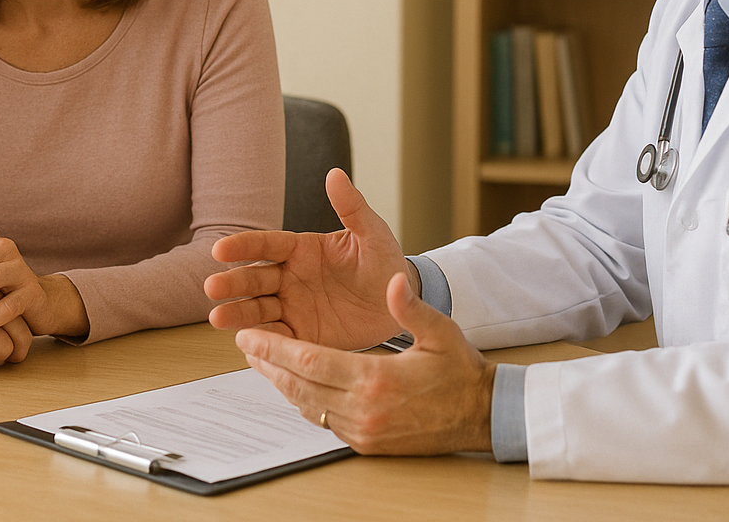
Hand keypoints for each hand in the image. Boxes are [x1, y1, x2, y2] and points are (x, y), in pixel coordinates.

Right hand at [205, 168, 411, 349]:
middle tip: (211, 287)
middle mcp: (290, 277)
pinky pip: (279, 339)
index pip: (266, 245)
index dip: (242, 246)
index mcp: (301, 249)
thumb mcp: (372, 234)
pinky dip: (263, 341)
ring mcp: (293, 307)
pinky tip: (247, 344)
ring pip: (258, 309)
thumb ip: (352, 208)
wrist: (399, 305)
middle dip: (232, 283)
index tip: (219, 249)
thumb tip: (335, 174)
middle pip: (254, 279)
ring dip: (237, 313)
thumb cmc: (384, 263)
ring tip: (216, 318)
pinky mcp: (302, 335)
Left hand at [239, 273, 494, 454]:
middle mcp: (364, 410)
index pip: (309, 361)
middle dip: (269, 364)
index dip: (275, 348)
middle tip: (246, 346)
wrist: (483, 416)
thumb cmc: (461, 372)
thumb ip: (411, 307)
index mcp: (376, 379)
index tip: (250, 335)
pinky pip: (325, 421)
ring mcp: (364, 431)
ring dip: (282, 384)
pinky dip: (306, 402)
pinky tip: (297, 386)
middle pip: (300, 386)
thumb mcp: (440, 331)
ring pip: (308, 406)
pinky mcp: (368, 444)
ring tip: (263, 363)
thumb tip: (393, 283)